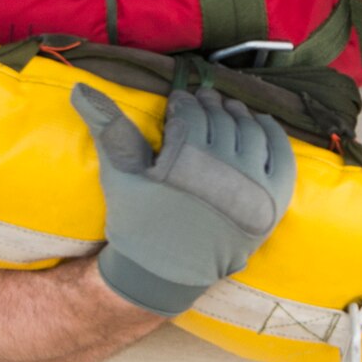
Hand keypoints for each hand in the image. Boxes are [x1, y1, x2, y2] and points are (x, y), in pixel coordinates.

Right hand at [72, 86, 294, 315]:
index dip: (184, 102)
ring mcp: (253, 187)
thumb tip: (79, 88)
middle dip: (210, 104)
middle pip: (222, 119)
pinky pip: (282, 157)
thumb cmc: (138, 221)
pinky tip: (262, 123)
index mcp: (185, 161)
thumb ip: (108, 127)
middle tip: (204, 99)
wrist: (165, 273)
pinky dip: (274, 135)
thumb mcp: (119, 173)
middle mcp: (223, 171)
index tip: (180, 100)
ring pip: (251, 131)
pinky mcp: (273, 203)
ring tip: (229, 108)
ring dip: (240, 114)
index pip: (191, 112)